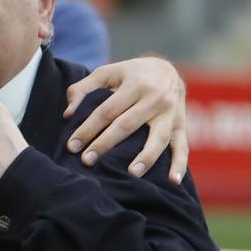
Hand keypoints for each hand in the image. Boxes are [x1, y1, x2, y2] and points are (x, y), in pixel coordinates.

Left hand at [63, 56, 187, 182]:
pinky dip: (179, 165)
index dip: (88, 128)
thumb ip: (83, 89)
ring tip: (131, 174)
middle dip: (105, 144)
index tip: (72, 145)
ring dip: (146, 157)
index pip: (107, 110)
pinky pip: (182, 147)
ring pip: (157, 138)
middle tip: (87, 161)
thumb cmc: (131, 75)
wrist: (168, 70)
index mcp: (135, 84)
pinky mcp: (181, 126)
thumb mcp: (107, 72)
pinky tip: (173, 181)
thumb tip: (67, 115)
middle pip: (127, 125)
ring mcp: (171, 114)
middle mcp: (155, 98)